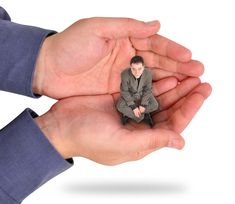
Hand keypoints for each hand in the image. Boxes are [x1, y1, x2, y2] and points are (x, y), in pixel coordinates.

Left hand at [33, 17, 203, 98]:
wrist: (48, 68)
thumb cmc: (69, 45)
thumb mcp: (97, 29)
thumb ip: (127, 27)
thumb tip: (156, 25)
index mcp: (124, 39)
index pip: (154, 43)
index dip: (172, 50)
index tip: (189, 57)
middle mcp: (127, 57)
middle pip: (157, 61)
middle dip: (178, 67)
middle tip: (197, 73)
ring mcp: (122, 75)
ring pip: (151, 77)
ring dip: (170, 80)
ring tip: (189, 85)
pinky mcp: (116, 90)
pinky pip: (138, 91)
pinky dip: (153, 93)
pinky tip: (167, 95)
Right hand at [35, 77, 210, 164]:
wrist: (61, 126)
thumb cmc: (88, 139)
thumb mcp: (122, 144)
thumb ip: (152, 141)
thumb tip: (180, 142)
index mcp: (142, 139)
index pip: (172, 125)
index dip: (188, 110)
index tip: (201, 94)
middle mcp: (138, 126)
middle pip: (167, 109)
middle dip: (184, 95)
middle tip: (199, 80)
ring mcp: (128, 111)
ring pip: (156, 98)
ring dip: (171, 86)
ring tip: (186, 73)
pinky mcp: (119, 98)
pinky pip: (140, 89)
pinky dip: (152, 82)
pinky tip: (163, 73)